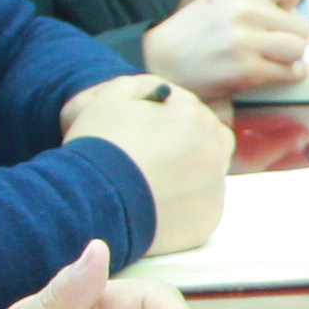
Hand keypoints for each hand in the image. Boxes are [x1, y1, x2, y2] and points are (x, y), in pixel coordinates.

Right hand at [61, 75, 232, 256]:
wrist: (93, 201)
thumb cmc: (99, 145)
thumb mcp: (113, 96)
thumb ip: (144, 85)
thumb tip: (163, 91)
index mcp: (196, 118)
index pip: (189, 112)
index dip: (165, 120)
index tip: (143, 133)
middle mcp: (215, 152)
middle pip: (205, 143)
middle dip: (183, 146)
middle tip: (150, 159)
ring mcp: (214, 190)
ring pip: (204, 177)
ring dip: (185, 177)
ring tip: (149, 185)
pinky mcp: (207, 222)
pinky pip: (198, 209)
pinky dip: (182, 206)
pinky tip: (155, 206)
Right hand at [140, 0, 308, 97]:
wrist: (159, 60)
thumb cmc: (195, 30)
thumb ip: (264, 4)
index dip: (292, 0)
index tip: (280, 10)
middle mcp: (246, 8)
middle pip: (302, 24)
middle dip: (289, 35)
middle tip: (268, 42)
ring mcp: (246, 40)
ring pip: (298, 49)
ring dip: (289, 57)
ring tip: (269, 58)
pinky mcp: (246, 69)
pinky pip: (289, 72)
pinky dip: (288, 75)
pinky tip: (273, 72)